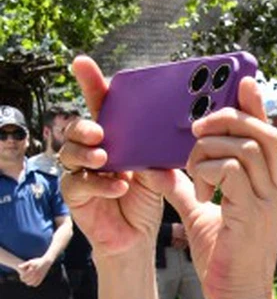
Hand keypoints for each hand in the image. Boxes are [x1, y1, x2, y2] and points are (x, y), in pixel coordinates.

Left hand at [18, 256, 52, 286]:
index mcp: (32, 270)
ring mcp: (39, 276)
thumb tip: (18, 267)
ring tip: (27, 282)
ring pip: (33, 283)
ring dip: (29, 283)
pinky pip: (37, 283)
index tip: (21, 277)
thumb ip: (24, 265)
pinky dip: (34, 284)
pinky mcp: (42, 277)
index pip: (25, 276)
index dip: (22, 278)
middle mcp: (36, 274)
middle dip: (25, 281)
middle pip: (28, 280)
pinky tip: (32, 282)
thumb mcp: (30, 262)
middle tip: (23, 280)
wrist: (46, 262)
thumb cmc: (37, 261)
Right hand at [59, 56, 174, 260]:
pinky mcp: (76, 195)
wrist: (139, 236)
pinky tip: (118, 187)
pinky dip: (99, 184)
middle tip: (100, 130)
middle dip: (85, 124)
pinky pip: (79, 183)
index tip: (83, 62)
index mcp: (115, 137)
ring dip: (87, 152)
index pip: (101, 105)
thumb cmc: (148, 197)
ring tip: (105, 157)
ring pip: (70, 151)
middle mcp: (93, 149)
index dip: (90, 82)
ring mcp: (80, 170)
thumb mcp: (161, 169)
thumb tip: (183, 129)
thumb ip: (164, 151)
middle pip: (79, 126)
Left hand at [167, 75, 276, 298]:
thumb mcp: (202, 217)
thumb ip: (185, 190)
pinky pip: (232, 171)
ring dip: (212, 147)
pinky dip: (208, 170)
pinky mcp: (254, 215)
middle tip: (199, 125)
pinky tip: (199, 188)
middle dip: (230, 118)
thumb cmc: (225, 261)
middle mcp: (276, 191)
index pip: (270, 135)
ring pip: (247, 147)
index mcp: (270, 187)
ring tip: (194, 167)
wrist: (237, 298)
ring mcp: (269, 202)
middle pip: (265, 133)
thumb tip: (158, 168)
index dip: (256, 106)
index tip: (243, 81)